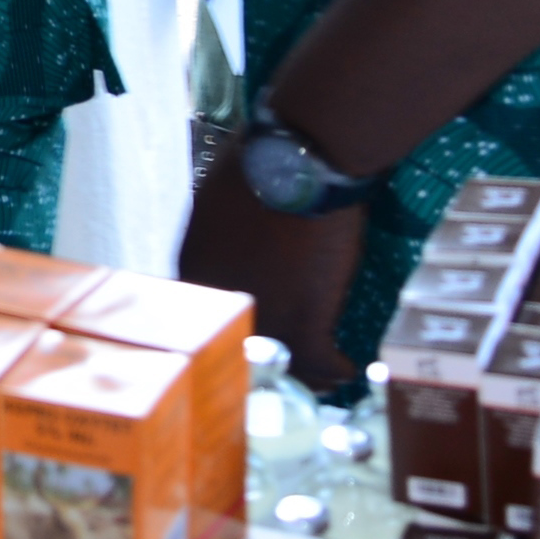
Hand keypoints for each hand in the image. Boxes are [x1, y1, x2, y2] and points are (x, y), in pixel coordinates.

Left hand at [176, 158, 365, 391]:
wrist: (300, 160)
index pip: (203, 314)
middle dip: (263, 359)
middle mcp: (218, 300)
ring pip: (279, 363)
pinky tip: (346, 367)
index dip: (232, 325)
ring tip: (321, 378)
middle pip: (239, 347)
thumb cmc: (260, 161)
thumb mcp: (219, 198)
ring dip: (302, 374)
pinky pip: (317, 361)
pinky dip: (334, 368)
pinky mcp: (303, 319)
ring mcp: (260, 313)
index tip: (251, 330)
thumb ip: (223, 229)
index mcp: (193, 266)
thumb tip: (240, 235)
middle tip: (287, 364)